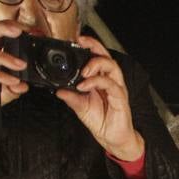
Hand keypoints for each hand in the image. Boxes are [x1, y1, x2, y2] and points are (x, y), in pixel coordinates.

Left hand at [57, 36, 143, 161]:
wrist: (112, 139)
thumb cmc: (101, 121)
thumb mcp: (80, 107)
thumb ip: (71, 97)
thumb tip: (57, 89)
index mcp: (102, 80)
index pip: (98, 57)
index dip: (90, 46)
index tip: (76, 40)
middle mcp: (111, 82)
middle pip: (107, 56)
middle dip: (95, 47)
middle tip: (81, 43)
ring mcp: (117, 89)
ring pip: (112, 67)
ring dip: (96, 64)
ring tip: (83, 71)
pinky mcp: (120, 99)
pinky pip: (110, 85)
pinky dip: (96, 82)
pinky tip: (84, 85)